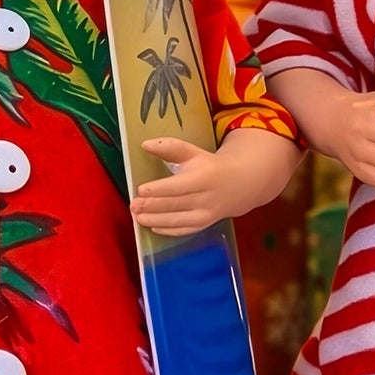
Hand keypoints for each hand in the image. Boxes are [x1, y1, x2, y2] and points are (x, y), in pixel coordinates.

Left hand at [129, 128, 299, 236]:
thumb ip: (170, 147)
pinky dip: (169, 231)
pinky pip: (185, 230)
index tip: (141, 190)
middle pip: (176, 204)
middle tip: (133, 206)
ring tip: (137, 217)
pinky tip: (153, 227)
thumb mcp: (194, 152)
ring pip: (179, 220)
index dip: (160, 189)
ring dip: (156, 220)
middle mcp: (208, 197)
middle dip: (153, 206)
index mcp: (205, 176)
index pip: (180, 186)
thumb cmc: (210, 166)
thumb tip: (145, 144)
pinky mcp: (206, 224)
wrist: (241, 183)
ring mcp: (208, 214)